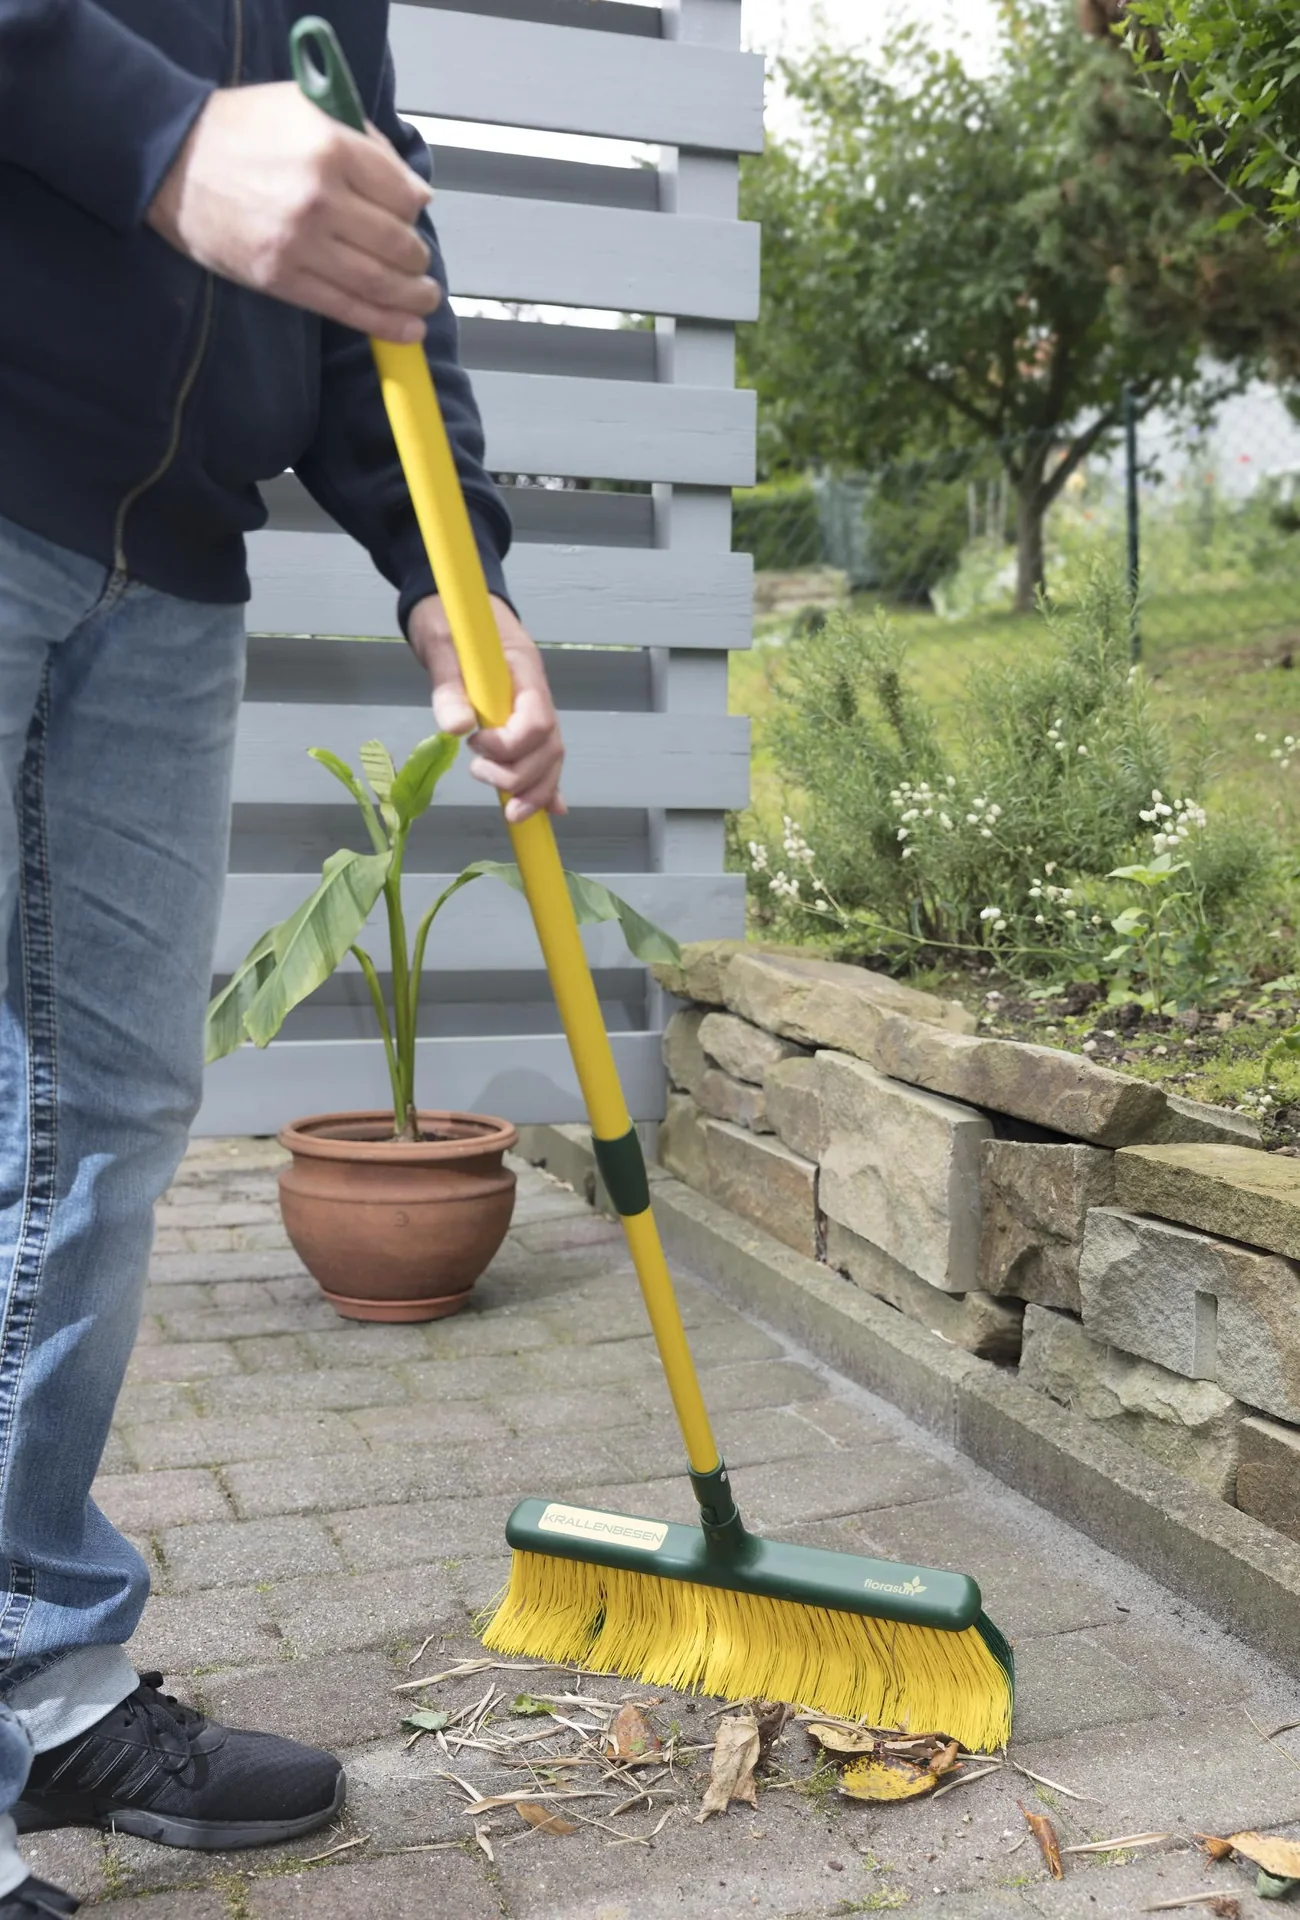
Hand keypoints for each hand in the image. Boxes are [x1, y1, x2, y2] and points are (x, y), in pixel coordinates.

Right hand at [147, 84, 440, 342]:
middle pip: (396, 241)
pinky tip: (409, 329)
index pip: (402, 191)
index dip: (415, 205)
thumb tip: (409, 188)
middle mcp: (320, 199)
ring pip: (378, 281)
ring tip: (425, 297)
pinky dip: (385, 323)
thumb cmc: (240, 129)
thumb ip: (361, 138)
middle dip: (416, 255)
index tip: (413, 212)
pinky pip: (346, 308)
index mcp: (330, 148)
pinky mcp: (281, 280)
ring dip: (413, 295)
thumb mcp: (304, 105)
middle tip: (418, 260)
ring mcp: (300, 245)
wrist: (171, 159)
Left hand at [408, 595, 565, 822]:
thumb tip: (457, 728)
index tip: (475, 744)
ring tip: (507, 808)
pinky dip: (545, 785)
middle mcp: (536, 692)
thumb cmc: (448, 617)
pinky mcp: (522, 720)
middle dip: (522, 776)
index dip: (511, 745)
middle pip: (550, 747)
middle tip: (480, 775)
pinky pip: (542, 756)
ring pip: (550, 758)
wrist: (453, 601)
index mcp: (523, 670)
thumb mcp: (441, 645)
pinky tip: (548, 810)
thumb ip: (449, 687)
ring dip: (534, 790)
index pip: (538, 720)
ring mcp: (533, 707)